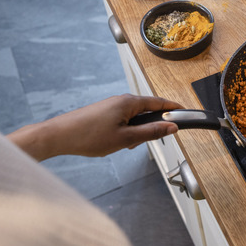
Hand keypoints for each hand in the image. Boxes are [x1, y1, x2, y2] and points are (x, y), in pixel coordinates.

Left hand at [8, 94, 182, 160]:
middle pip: (147, 111)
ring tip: (123, 146)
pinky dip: (125, 131)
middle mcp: (122, 100)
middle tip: (142, 143)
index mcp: (129, 102)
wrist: (59, 135)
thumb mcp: (125, 139)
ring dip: (136, 132)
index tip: (186, 114)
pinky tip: (115, 143)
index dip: (174, 109)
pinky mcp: (104, 113)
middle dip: (150, 128)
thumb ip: (151, 132)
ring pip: (134, 118)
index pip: (160, 103)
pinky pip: (123, 120)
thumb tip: (171, 127)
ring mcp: (112, 106)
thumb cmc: (88, 136)